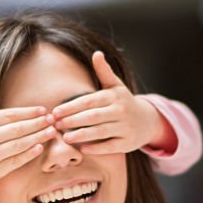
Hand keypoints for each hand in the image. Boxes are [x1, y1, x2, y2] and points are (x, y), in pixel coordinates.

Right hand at [0, 79, 56, 202]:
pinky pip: (16, 161)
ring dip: (38, 137)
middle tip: (52, 119)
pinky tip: (40, 147)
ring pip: (18, 144)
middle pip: (16, 129)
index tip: (43, 110)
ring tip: (52, 131)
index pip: (8, 115)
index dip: (27, 112)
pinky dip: (29, 154)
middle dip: (36, 123)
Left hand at [52, 51, 174, 154]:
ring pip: (101, 132)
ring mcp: (125, 128)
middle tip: (55, 124)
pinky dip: (97, 148)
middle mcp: (120, 111)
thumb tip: (97, 53)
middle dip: (73, 120)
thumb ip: (104, 71)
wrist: (147, 121)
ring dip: (82, 135)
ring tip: (66, 138)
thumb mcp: (115, 86)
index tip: (55, 112)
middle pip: (94, 116)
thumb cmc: (123, 102)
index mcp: (114, 96)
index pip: (89, 101)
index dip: (72, 107)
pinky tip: (83, 149)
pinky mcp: (127, 143)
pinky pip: (111, 146)